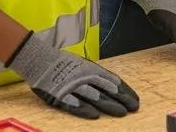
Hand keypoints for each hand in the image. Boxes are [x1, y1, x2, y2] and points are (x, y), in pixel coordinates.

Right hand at [8, 31, 139, 119]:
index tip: (134, 99)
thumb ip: (96, 75)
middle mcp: (85, 77)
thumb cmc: (64, 64)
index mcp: (92, 69)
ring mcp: (72, 86)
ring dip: (108, 105)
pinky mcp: (59, 96)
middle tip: (133, 107)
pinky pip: (73, 104)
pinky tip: (94, 115)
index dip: (125, 91)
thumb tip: (113, 83)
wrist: (41, 60)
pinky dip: (84, 109)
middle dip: (121, 99)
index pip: (113, 81)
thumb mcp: (84, 65)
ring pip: (94, 96)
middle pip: (107, 89)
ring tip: (121, 112)